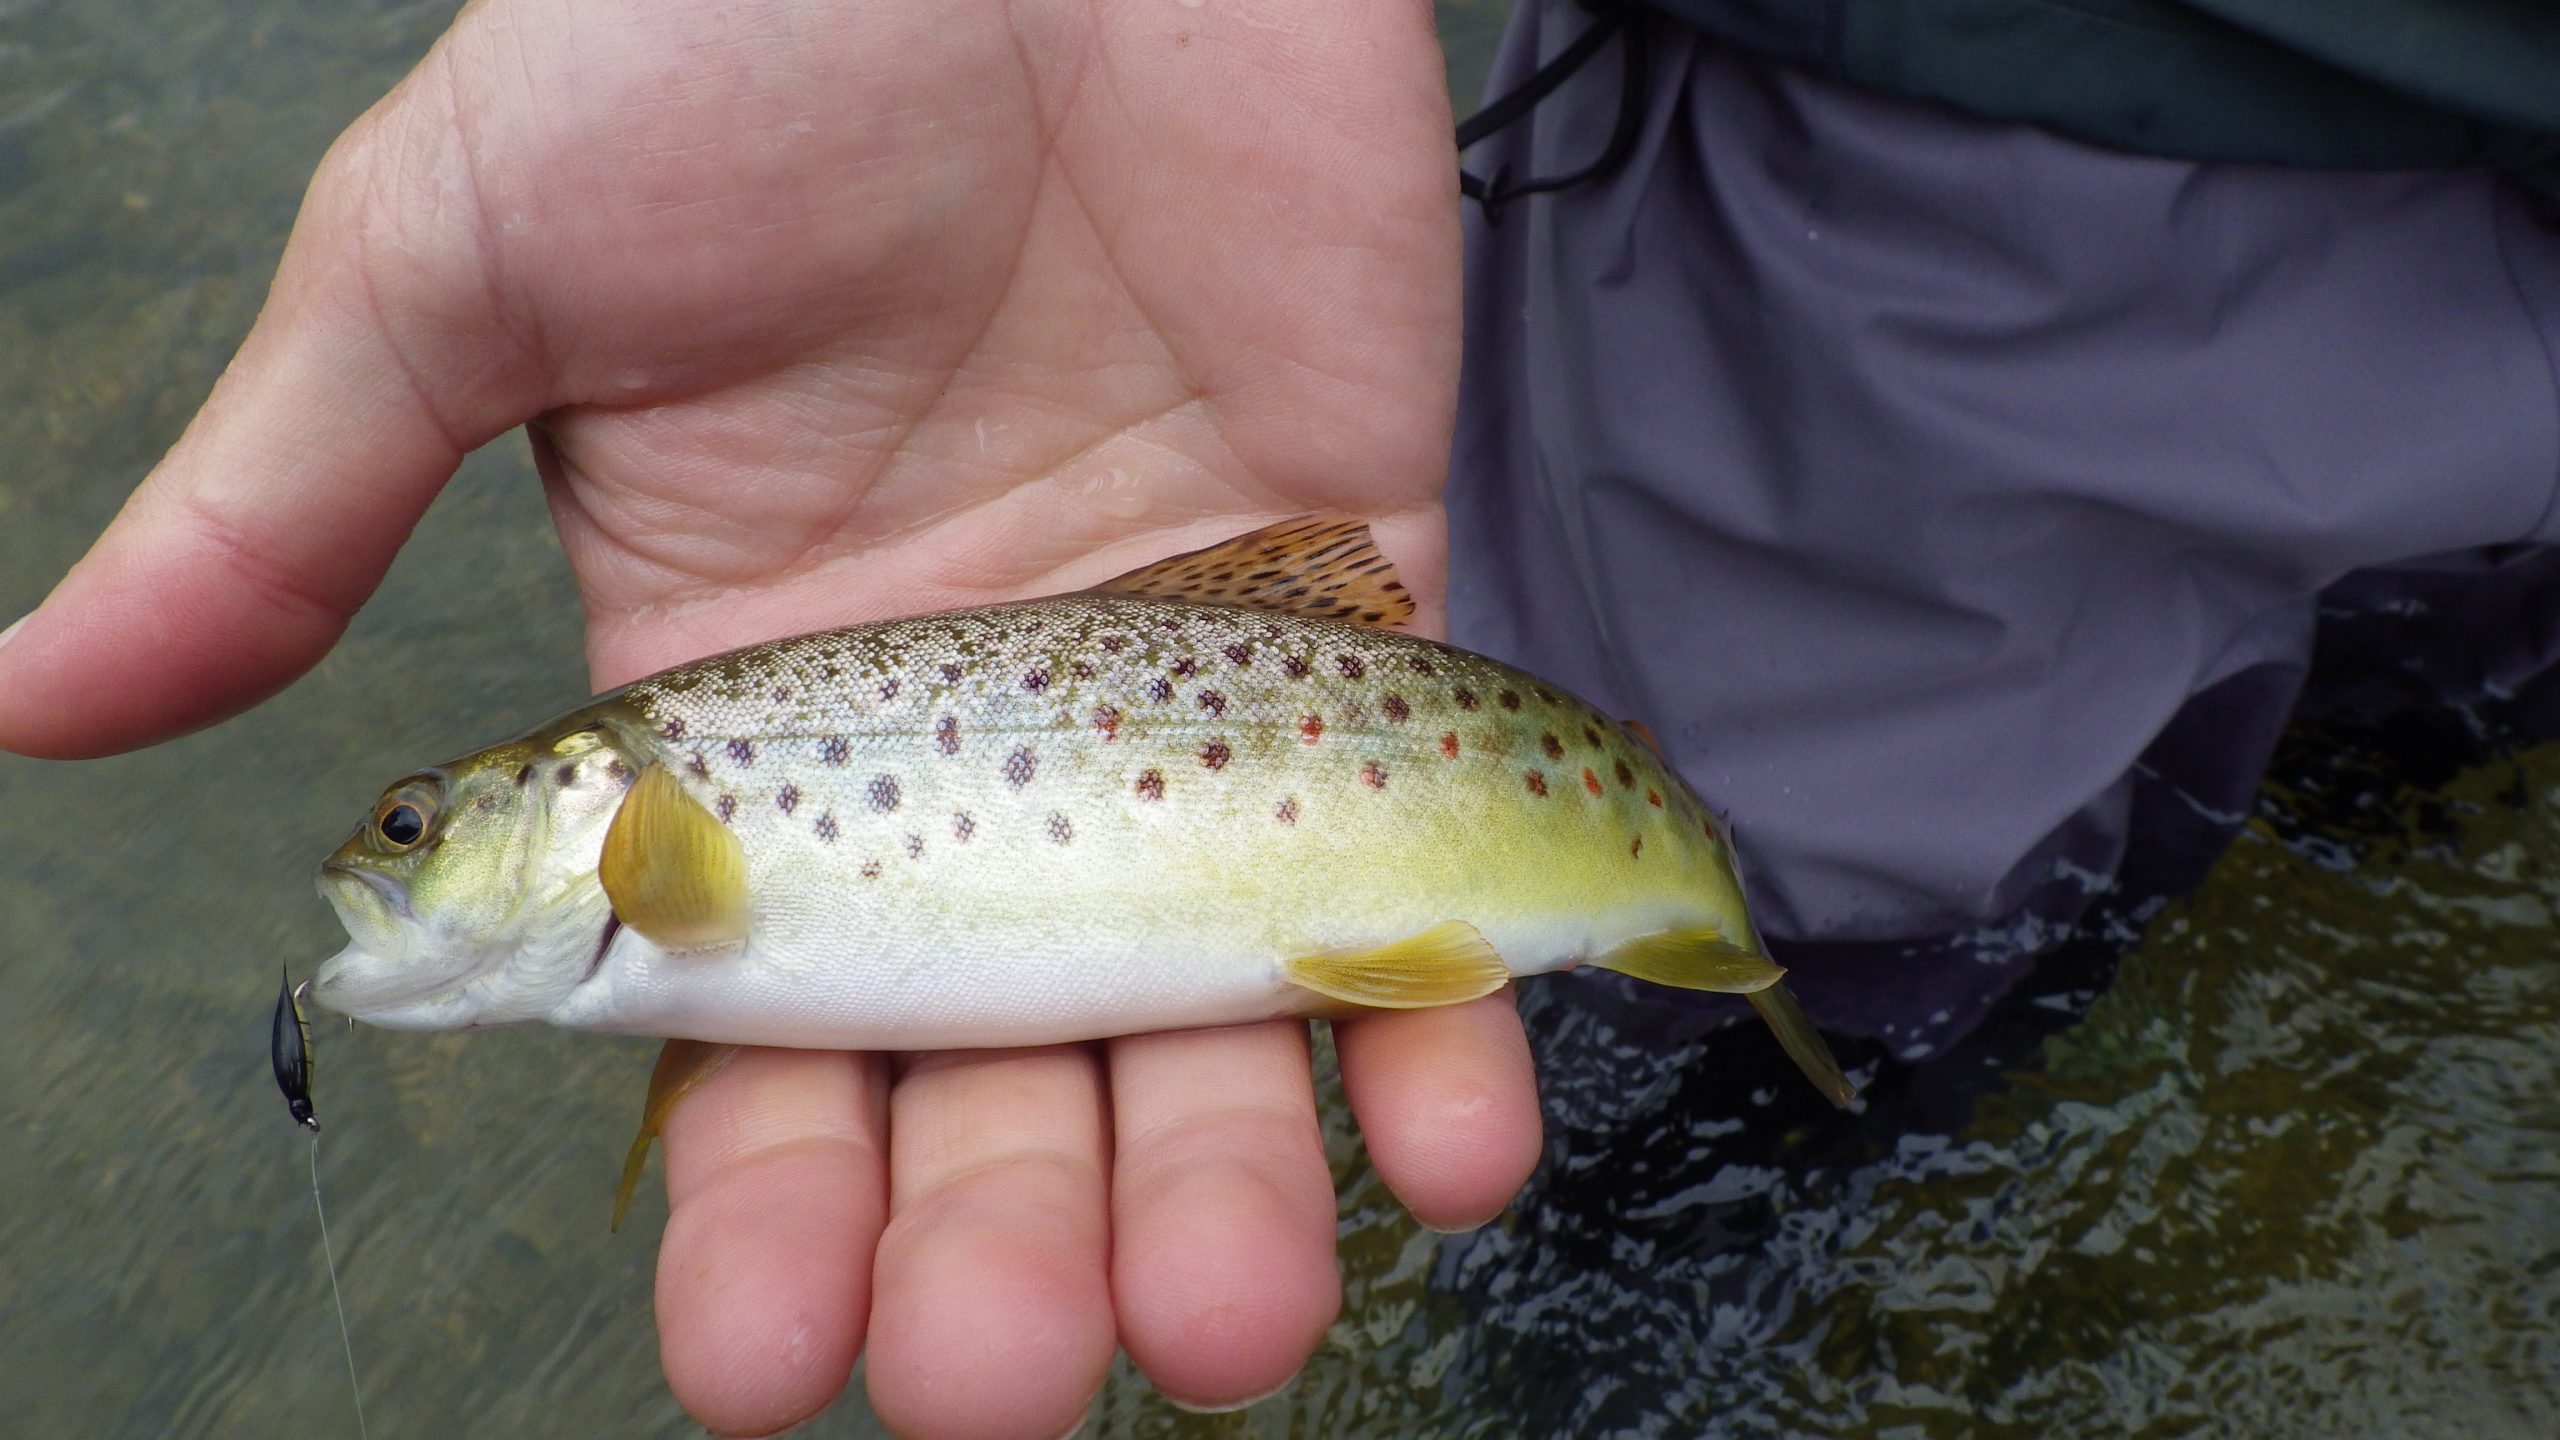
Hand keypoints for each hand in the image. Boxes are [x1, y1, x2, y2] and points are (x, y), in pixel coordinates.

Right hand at [0, 2, 1540, 1434]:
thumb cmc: (737, 26)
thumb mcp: (465, 250)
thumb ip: (293, 497)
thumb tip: (27, 700)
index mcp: (740, 720)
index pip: (747, 1033)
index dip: (760, 1204)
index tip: (766, 1348)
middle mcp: (966, 758)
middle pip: (994, 1076)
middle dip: (1000, 1245)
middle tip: (1008, 1373)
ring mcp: (1170, 704)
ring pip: (1210, 1015)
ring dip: (1232, 1182)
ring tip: (1236, 1313)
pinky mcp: (1359, 616)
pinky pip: (1410, 855)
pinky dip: (1441, 999)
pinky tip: (1456, 1125)